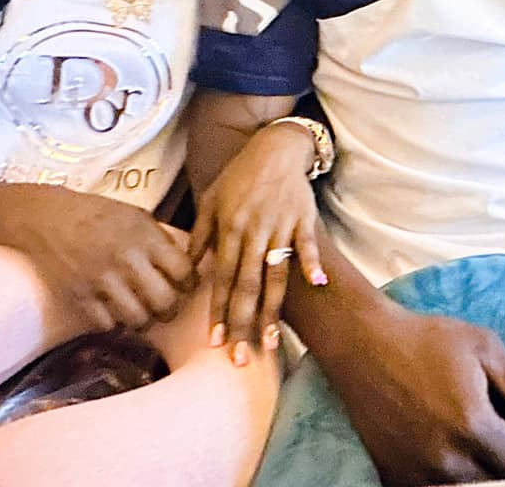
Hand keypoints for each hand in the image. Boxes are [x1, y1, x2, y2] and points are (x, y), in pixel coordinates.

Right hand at [0, 182, 193, 333]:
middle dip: (171, 309)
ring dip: (145, 321)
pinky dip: (115, 323)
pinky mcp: (80, 296)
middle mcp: (127, 259)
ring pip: (139, 320)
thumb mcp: (137, 217)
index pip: (185, 271)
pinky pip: (109, 325)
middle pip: (166, 302)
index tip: (185, 285)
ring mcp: (102, 280)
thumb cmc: (97, 215)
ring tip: (143, 313)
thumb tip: (190, 266)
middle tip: (167, 306)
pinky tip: (116, 313)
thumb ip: (161, 242)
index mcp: (146, 236)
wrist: (47, 218)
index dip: (190, 283)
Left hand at [191, 122, 326, 364]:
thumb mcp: (212, 200)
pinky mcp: (304, 219)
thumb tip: (189, 266)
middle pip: (247, 286)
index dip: (218, 311)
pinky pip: (308, 244)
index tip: (214, 342)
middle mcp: (254, 232)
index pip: (222, 279)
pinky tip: (316, 285)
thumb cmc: (240, 176)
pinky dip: (312, 263)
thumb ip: (201, 234)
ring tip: (271, 343)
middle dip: (242, 324)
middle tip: (239, 358)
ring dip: (273, 311)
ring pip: (276, 275)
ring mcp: (280, 227)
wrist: (274, 147)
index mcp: (230, 230)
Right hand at [325, 308, 504, 483]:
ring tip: (467, 439)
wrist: (362, 345)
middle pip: (497, 482)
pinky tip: (442, 448)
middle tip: (491, 431)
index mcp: (472, 424)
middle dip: (502, 462)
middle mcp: (446, 457)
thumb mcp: (481, 347)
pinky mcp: (394, 474)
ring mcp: (417, 470)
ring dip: (476, 473)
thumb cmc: (425, 339)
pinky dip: (445, 478)